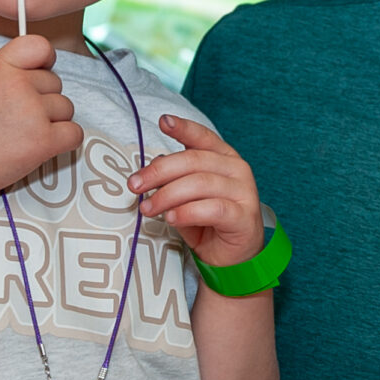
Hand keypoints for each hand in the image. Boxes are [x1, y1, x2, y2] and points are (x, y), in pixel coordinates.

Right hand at [0, 34, 81, 197]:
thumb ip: (4, 72)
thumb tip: (35, 70)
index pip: (39, 46)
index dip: (45, 61)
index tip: (40, 73)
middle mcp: (17, 84)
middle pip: (55, 83)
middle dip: (42, 100)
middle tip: (17, 118)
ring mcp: (32, 112)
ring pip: (66, 108)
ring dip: (52, 122)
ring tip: (22, 134)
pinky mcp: (43, 140)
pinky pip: (74, 133)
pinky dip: (64, 141)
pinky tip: (42, 145)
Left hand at [132, 115, 265, 271]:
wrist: (235, 258)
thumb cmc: (209, 223)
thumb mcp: (188, 197)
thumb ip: (174, 180)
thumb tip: (150, 169)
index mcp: (224, 158)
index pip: (202, 137)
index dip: (183, 128)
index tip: (163, 122)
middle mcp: (237, 169)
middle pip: (193, 161)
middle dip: (158, 172)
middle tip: (135, 185)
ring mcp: (244, 192)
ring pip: (199, 184)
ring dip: (167, 195)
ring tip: (148, 208)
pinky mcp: (244, 216)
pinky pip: (211, 208)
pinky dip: (186, 212)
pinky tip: (170, 218)